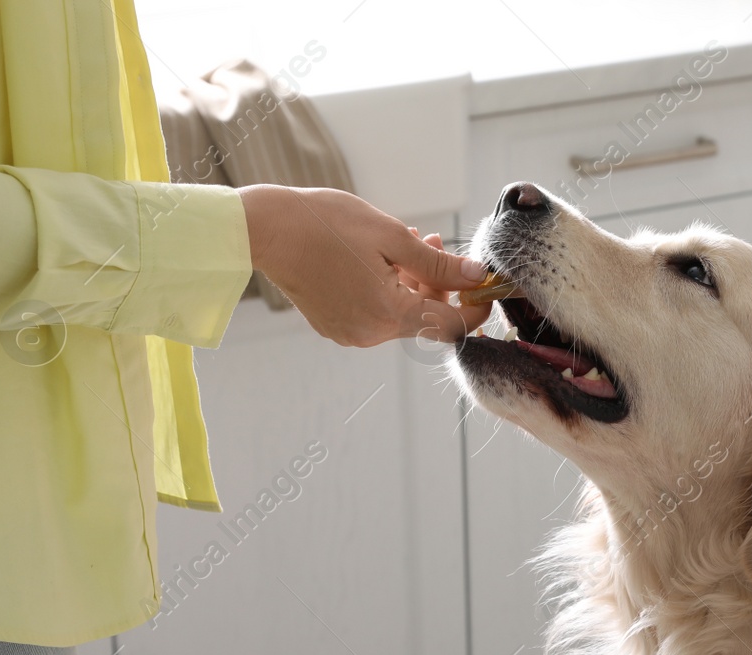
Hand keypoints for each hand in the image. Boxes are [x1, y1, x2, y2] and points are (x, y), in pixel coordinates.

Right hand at [238, 184, 492, 347]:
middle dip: (440, 286)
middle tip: (433, 245)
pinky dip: (388, 291)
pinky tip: (378, 261)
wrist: (266, 230)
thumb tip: (478, 277)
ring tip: (405, 245)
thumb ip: (439, 264)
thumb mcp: (391, 236)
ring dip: (414, 285)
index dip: (475, 307)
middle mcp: (371, 334)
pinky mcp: (336, 326)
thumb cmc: (326, 224)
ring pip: (402, 315)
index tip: (484, 284)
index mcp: (389, 314)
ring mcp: (352, 334)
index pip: (452, 326)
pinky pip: (377, 314)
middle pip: (427, 319)